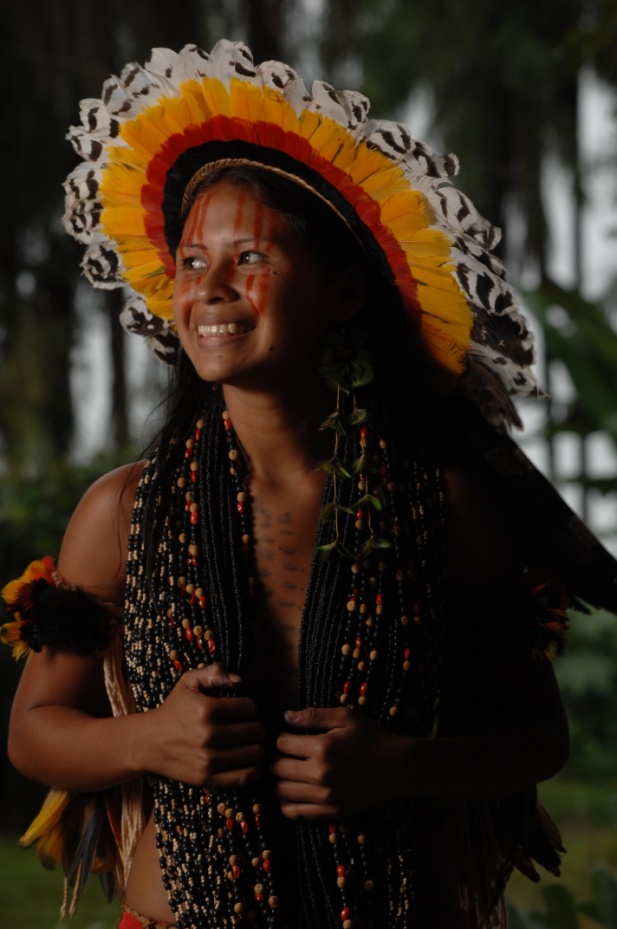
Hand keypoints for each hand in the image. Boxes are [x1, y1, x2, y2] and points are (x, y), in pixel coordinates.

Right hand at [141, 663, 264, 787]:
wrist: (149, 742)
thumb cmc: (174, 709)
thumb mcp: (189, 682)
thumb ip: (215, 672)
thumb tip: (240, 680)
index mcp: (207, 710)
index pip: (250, 708)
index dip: (250, 706)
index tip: (242, 709)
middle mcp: (209, 736)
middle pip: (256, 731)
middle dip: (254, 726)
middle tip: (246, 726)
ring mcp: (209, 760)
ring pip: (255, 753)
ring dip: (255, 746)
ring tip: (246, 742)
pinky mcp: (208, 779)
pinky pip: (246, 777)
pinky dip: (252, 769)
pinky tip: (245, 761)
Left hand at [272, 706, 408, 819]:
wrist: (397, 767)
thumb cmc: (371, 737)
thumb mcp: (345, 717)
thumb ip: (313, 715)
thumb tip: (285, 716)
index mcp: (322, 747)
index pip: (282, 743)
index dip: (282, 737)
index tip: (289, 737)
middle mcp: (320, 774)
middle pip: (277, 768)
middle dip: (278, 758)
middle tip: (288, 755)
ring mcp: (325, 796)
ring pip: (281, 791)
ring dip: (281, 780)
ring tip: (290, 771)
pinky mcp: (331, 812)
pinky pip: (294, 813)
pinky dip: (286, 804)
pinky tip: (293, 792)